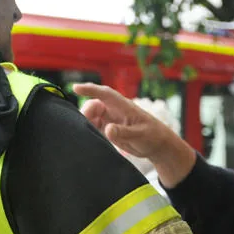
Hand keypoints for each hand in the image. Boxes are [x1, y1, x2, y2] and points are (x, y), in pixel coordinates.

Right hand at [73, 83, 196, 187]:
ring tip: (82, 132)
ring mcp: (111, 120)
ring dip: (86, 122)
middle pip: (95, 106)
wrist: (158, 145)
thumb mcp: (139, 134)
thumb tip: (107, 129)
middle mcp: (115, 110)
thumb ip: (123, 132)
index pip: (104, 93)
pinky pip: (95, 126)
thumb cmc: (152, 136)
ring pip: (93, 116)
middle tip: (83, 124)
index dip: (90, 89)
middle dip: (86, 112)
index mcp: (123, 106)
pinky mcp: (109, 130)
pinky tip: (86, 137)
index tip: (75, 88)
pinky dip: (89, 130)